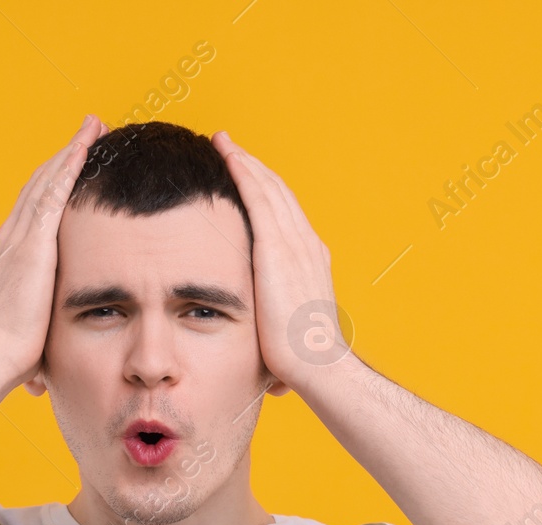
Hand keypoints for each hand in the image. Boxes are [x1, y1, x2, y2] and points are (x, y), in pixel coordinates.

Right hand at [0, 114, 108, 388]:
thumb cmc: (12, 354)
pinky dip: (70, 163)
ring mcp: (22, 235)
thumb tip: (44, 363)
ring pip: (49, 178)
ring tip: (94, 126)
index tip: (77, 163)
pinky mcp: (34, 241)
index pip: (37, 207)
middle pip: (42, 182)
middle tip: (91, 130)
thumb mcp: (32, 329)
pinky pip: (54, 191)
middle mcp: (12, 235)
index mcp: (12, 254)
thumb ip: (40, 329)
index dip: (56, 181)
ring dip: (72, 149)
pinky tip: (87, 144)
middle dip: (66, 155)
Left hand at [210, 130, 347, 390]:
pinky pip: (259, 197)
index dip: (266, 193)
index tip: (246, 178)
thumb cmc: (303, 362)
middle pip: (278, 194)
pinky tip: (227, 153)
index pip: (285, 218)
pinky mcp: (277, 248)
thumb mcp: (287, 335)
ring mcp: (295, 243)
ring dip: (246, 161)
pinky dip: (244, 171)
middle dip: (254, 168)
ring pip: (268, 188)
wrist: (318, 365)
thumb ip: (276, 328)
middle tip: (230, 146)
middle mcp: (307, 245)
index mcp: (311, 262)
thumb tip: (269, 362)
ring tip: (223, 142)